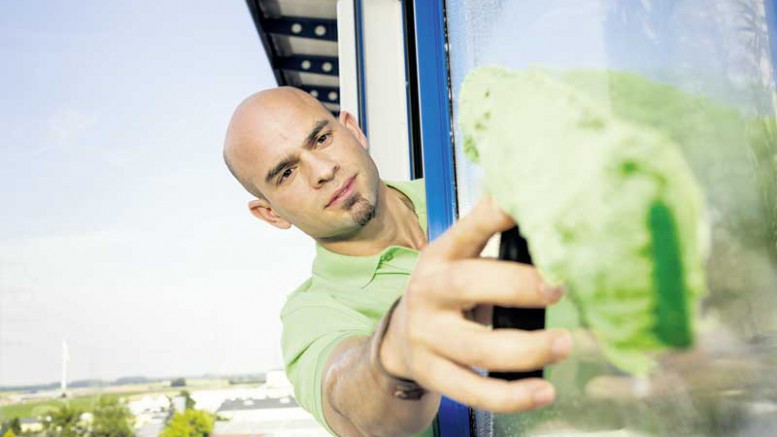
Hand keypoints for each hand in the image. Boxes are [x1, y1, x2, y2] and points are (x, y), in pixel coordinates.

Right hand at [380, 196, 571, 412]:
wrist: (401, 338)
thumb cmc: (447, 292)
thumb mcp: (460, 258)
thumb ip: (494, 237)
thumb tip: (548, 208)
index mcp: (441, 255)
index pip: (469, 228)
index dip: (497, 215)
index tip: (530, 205)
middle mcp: (428, 291)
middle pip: (466, 283)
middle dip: (516, 285)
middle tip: (559, 288)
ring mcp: (427, 335)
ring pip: (476, 346)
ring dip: (526, 349)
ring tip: (564, 344)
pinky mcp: (433, 373)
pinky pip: (473, 390)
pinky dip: (510, 396)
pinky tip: (542, 392)